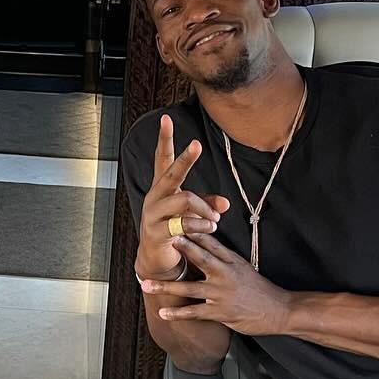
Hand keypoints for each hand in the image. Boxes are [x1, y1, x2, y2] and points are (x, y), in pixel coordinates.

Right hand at [136, 116, 230, 281]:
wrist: (157, 259)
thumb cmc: (173, 230)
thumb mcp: (191, 213)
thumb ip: (207, 204)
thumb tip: (225, 204)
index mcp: (161, 187)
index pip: (162, 158)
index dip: (164, 139)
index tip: (166, 119)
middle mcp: (155, 196)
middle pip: (171, 172)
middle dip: (185, 159)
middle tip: (197, 145)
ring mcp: (153, 213)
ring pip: (184, 199)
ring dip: (205, 208)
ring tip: (215, 219)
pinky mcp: (157, 231)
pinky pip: (184, 222)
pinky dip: (201, 225)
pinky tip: (209, 228)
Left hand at [141, 235, 293, 336]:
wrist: (279, 310)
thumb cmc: (258, 288)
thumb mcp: (242, 266)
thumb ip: (222, 255)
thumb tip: (202, 239)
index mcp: (230, 259)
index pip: (209, 241)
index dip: (191, 230)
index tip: (174, 220)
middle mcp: (225, 273)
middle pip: (199, 258)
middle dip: (180, 249)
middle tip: (161, 240)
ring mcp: (221, 293)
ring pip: (189, 288)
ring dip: (166, 287)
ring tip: (147, 284)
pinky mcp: (220, 312)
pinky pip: (195, 312)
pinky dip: (178, 313)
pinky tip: (162, 313)